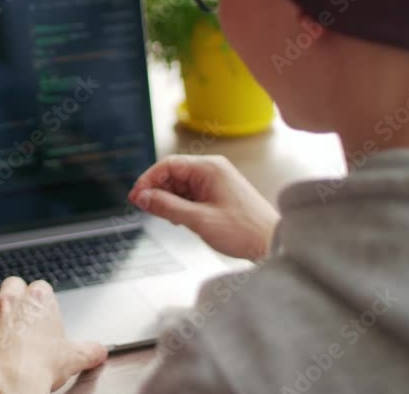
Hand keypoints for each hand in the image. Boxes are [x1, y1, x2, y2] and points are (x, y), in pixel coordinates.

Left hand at [0, 277, 107, 393]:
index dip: (40, 301)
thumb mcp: (73, 359)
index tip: (40, 315)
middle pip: (12, 283)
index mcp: (39, 301)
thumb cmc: (39, 369)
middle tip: (17, 313)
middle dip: (14, 295)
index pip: (40, 287)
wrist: (11, 384)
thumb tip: (99, 350)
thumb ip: (89, 351)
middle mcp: (12, 300)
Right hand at [128, 155, 278, 259]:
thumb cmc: (244, 231)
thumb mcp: (199, 220)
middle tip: (143, 208)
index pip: (168, 165)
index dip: (148, 180)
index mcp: (209, 168)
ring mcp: (215, 182)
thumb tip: (142, 198)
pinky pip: (190, 194)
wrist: (272, 244)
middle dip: (156, 191)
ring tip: (165, 217)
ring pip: (180, 185)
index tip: (135, 196)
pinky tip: (178, 219)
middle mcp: (212, 170)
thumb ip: (167, 206)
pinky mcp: (217, 194)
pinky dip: (179, 205)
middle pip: (173, 173)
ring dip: (168, 200)